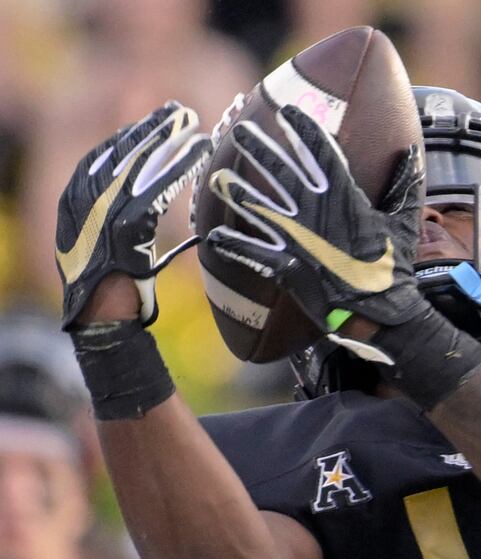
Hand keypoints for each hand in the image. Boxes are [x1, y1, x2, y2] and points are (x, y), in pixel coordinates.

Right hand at [56, 101, 211, 326]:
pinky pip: (158, 188)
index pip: (105, 155)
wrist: (102, 317)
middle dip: (153, 129)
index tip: (157, 121)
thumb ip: (120, 214)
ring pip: (142, 165)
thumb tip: (146, 195)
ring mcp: (101, 210)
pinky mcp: (126, 225)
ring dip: (170, 142)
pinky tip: (199, 154)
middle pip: (122, 151)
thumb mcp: (109, 241)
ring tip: (195, 126)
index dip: (133, 135)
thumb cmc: (113, 287)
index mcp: (74, 198)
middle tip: (181, 112)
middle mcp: (82, 198)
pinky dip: (179, 168)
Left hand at [203, 105, 429, 339]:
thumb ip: (403, 185)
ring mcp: (296, 238)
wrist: (379, 311)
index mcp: (344, 197)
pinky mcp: (285, 264)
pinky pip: (251, 251)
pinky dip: (232, 244)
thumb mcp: (403, 222)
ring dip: (237, 190)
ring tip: (218, 177)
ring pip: (259, 206)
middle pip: (280, 171)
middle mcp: (314, 211)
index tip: (287, 111)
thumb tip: (412, 153)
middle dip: (259, 148)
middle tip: (241, 129)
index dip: (302, 128)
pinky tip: (213, 236)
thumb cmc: (392, 268)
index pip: (319, 152)